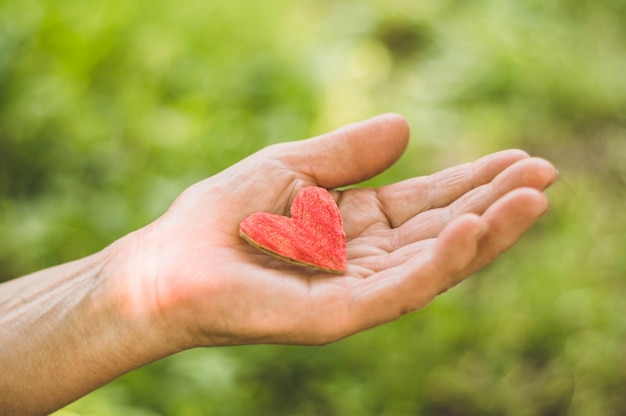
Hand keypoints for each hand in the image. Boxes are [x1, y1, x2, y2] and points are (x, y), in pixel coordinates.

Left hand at [118, 113, 557, 348]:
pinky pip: (398, 289)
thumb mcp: (292, 167)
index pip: (426, 203)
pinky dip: (437, 262)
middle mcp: (365, 262)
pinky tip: (470, 229)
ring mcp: (355, 292)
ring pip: (432, 264)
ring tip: (528, 199)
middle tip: (543, 175)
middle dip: (492, 205)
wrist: (169, 263)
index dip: (471, 181)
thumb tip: (407, 126)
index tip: (517, 159)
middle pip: (441, 233)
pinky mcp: (337, 316)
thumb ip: (348, 154)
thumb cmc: (224, 215)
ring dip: (483, 233)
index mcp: (356, 227)